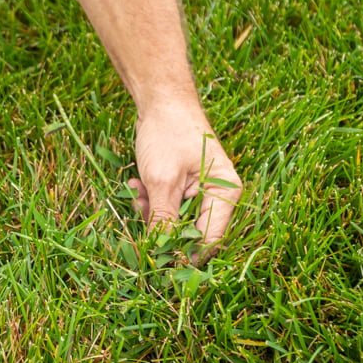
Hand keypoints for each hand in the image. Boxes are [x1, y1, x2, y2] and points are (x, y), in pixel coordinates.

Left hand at [127, 107, 241, 261]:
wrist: (160, 100)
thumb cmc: (167, 133)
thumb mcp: (161, 180)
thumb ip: (164, 220)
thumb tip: (162, 256)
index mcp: (225, 193)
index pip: (209, 239)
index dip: (184, 254)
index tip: (158, 262)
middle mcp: (218, 195)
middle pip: (191, 232)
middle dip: (162, 226)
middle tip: (141, 207)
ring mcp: (201, 191)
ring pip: (175, 220)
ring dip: (152, 211)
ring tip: (137, 190)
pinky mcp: (185, 187)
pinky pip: (168, 207)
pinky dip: (151, 200)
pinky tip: (136, 185)